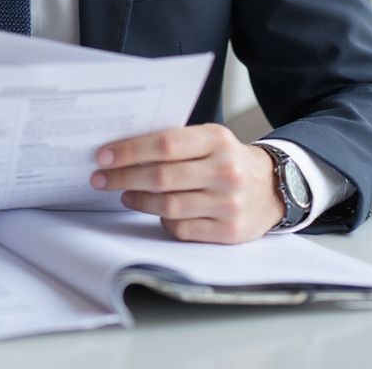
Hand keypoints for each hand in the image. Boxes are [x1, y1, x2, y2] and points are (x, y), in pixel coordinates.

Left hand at [90, 123, 282, 243]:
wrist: (272, 188)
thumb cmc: (228, 159)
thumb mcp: (209, 139)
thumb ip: (176, 142)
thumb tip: (124, 150)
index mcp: (217, 139)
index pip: (164, 144)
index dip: (130, 151)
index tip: (104, 156)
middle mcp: (225, 170)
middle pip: (162, 176)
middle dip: (123, 177)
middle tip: (100, 178)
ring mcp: (229, 203)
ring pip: (169, 205)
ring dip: (138, 200)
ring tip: (123, 194)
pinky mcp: (229, 231)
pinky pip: (183, 227)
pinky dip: (162, 219)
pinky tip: (152, 210)